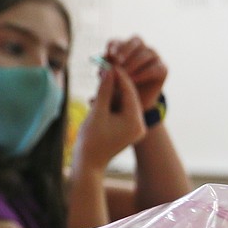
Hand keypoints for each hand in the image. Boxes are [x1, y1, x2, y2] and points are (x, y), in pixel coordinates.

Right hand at [73, 50, 148, 171]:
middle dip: (118, 82)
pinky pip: (123, 110)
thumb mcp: (97, 112)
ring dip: (116, 90)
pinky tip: (105, 91)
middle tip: (107, 67)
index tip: (109, 63)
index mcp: (135, 121)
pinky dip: (114, 101)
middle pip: (130, 96)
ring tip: (104, 77)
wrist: (88, 164)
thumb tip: (109, 69)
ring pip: (126, 102)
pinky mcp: (128, 130)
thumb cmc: (90, 140)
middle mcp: (139, 124)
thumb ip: (105, 90)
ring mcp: (135, 128)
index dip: (119, 76)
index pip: (130, 91)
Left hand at [103, 36, 167, 110]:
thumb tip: (102, 70)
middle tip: (118, 62)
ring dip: (134, 64)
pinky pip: (155, 68)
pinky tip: (134, 80)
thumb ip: (106, 75)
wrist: (134, 105)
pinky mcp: (163, 68)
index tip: (109, 55)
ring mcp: (153, 57)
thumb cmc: (118, 90)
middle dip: (126, 50)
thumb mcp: (109, 83)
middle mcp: (140, 48)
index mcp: (123, 48)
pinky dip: (143, 73)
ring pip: (145, 53)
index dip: (114, 46)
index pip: (117, 42)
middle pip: (135, 41)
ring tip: (124, 76)